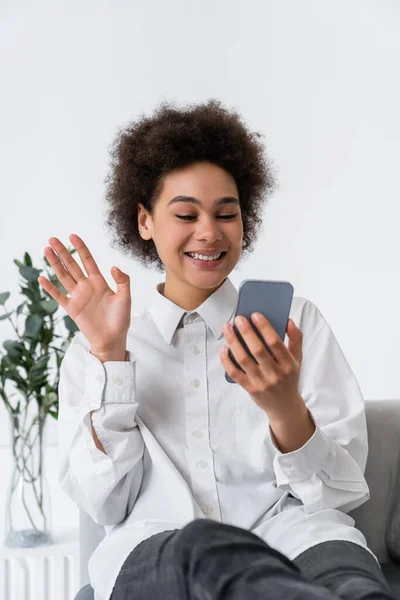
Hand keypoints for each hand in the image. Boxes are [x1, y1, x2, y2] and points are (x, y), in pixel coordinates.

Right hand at [38, 234, 130, 351]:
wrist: (112, 339)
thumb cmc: (120, 319)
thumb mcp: (125, 297)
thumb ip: (122, 281)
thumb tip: (114, 267)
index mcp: (99, 282)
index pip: (88, 261)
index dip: (80, 248)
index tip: (73, 236)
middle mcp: (86, 286)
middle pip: (72, 265)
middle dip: (62, 252)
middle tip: (52, 239)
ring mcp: (78, 296)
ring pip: (63, 276)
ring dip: (54, 264)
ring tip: (46, 250)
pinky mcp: (71, 308)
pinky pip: (58, 296)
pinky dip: (50, 288)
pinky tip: (42, 278)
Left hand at [220, 313, 303, 419]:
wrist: (284, 407)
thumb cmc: (289, 377)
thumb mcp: (298, 359)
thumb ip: (296, 339)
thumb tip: (288, 320)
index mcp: (288, 364)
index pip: (275, 343)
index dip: (264, 328)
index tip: (255, 314)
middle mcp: (275, 374)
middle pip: (257, 350)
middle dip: (246, 332)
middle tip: (238, 318)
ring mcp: (261, 382)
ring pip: (243, 360)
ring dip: (233, 342)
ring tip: (227, 328)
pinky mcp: (249, 389)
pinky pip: (234, 373)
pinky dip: (226, 360)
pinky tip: (224, 348)